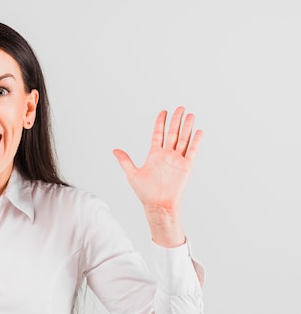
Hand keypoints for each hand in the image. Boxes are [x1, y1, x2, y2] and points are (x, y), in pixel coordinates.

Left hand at [113, 107, 202, 245]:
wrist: (158, 205)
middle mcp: (166, 155)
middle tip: (180, 108)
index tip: (163, 112)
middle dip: (176, 120)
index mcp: (154, 155)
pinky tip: (197, 131)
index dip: (160, 123)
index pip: (158, 134)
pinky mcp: (185, 167)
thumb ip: (125, 161)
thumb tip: (114, 150)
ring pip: (182, 139)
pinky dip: (195, 142)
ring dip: (186, 127)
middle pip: (172, 133)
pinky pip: (191, 152)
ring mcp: (176, 160)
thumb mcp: (132, 174)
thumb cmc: (145, 193)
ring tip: (190, 115)